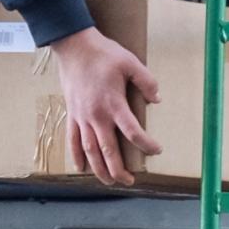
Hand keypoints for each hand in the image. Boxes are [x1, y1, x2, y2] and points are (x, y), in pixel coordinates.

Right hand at [51, 27, 162, 186]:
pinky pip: (72, 140)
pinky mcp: (72, 114)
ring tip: (109, 181)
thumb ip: (147, 82)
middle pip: (108, 150)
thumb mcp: (131, 63)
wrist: (74, 47)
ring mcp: (82, 117)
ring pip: (90, 150)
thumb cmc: (103, 54)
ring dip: (99, 169)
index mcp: (114, 104)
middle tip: (130, 181)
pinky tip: (81, 168)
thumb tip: (156, 100)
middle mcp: (97, 116)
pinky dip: (76, 156)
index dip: (146, 145)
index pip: (133, 132)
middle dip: (119, 170)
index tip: (156, 150)